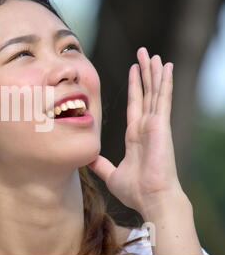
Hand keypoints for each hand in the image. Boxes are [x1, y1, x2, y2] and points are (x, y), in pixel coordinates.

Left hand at [87, 47, 185, 214]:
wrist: (151, 200)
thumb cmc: (136, 191)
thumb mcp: (111, 174)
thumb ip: (100, 165)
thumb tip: (88, 159)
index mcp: (135, 135)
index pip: (135, 104)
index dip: (135, 87)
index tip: (133, 70)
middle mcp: (147, 126)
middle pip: (146, 93)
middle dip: (144, 73)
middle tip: (144, 54)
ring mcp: (155, 124)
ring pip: (154, 91)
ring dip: (153, 72)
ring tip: (154, 55)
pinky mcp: (161, 124)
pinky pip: (162, 98)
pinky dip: (164, 81)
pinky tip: (167, 66)